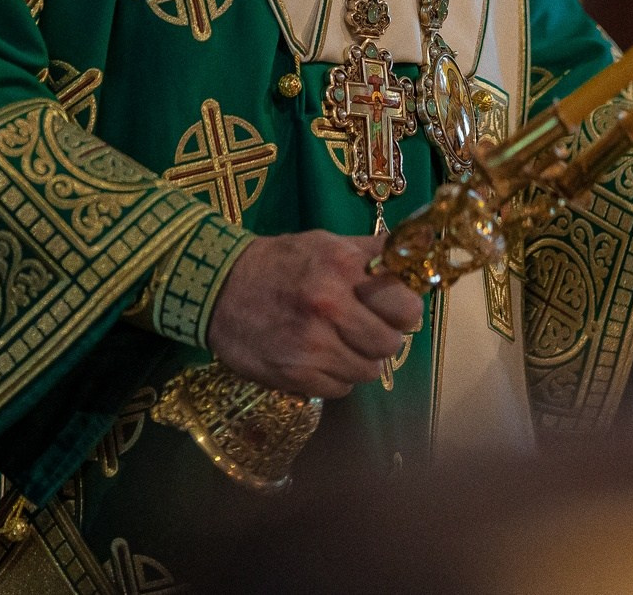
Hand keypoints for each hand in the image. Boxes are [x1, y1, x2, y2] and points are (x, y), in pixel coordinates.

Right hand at [205, 230, 425, 398]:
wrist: (216, 288)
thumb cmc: (279, 262)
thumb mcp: (325, 243)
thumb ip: (371, 254)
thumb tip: (415, 257)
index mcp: (342, 267)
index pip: (406, 306)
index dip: (404, 311)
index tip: (394, 311)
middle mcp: (329, 305)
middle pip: (389, 345)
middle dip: (383, 339)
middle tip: (366, 330)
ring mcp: (311, 344)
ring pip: (367, 371)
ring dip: (359, 360)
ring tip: (340, 344)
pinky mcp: (294, 374)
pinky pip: (340, 389)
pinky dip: (335, 378)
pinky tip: (319, 358)